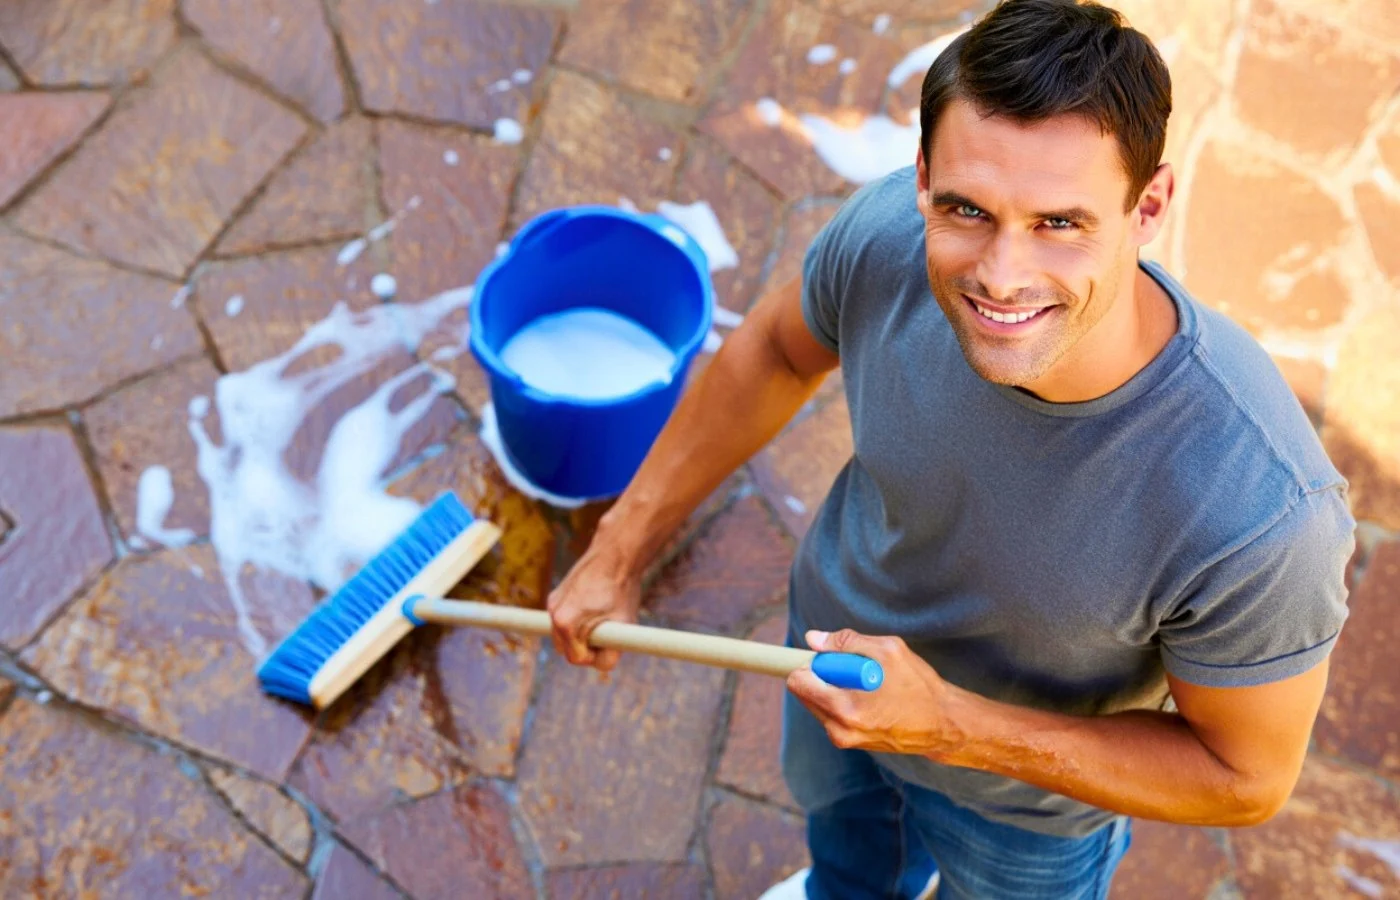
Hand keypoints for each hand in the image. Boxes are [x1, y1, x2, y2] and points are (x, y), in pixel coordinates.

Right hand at [546, 542, 642, 672]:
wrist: (616, 554)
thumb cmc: (620, 589)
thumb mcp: (622, 626)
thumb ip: (611, 652)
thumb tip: (603, 666)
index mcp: (565, 622)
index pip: (576, 658)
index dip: (595, 656)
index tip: (610, 643)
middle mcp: (554, 612)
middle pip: (566, 649)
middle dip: (586, 647)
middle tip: (608, 632)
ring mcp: (553, 602)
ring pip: (564, 634)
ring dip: (581, 634)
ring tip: (603, 617)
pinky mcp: (557, 594)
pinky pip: (565, 618)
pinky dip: (578, 619)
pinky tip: (596, 606)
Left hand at [786, 629, 966, 758]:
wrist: (943, 725)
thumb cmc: (919, 686)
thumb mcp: (889, 651)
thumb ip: (846, 642)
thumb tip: (813, 639)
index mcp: (845, 707)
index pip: (799, 682)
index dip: (809, 662)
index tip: (825, 656)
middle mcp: (839, 729)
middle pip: (805, 692)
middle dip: (823, 675)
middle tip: (854, 669)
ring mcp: (844, 739)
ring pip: (817, 702)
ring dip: (832, 688)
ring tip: (866, 684)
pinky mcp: (850, 742)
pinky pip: (831, 713)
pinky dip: (841, 700)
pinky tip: (869, 698)